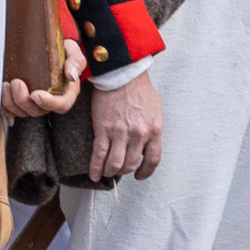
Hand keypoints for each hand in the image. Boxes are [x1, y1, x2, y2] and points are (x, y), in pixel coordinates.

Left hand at [2, 37, 83, 120]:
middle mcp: (50, 101)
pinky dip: (3, 105)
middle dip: (23, 100)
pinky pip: (10, 111)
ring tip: (6, 84)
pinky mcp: (20, 102)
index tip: (36, 95)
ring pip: (21, 112)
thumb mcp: (73, 52)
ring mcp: (34, 103)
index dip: (48, 104)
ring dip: (11, 102)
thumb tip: (71, 75)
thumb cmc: (62, 51)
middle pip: (37, 111)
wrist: (47, 47)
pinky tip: (0, 91)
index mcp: (66, 93)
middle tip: (16, 82)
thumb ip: (75, 62)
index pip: (61, 105)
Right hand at [86, 67, 162, 181]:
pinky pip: (99, 155)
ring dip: (110, 171)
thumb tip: (146, 143)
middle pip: (131, 164)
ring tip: (107, 171)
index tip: (139, 175)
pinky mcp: (103, 129)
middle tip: (118, 170)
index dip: (145, 172)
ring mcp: (120, 133)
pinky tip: (94, 175)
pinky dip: (95, 168)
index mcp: (154, 130)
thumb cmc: (138, 89)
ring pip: (115, 164)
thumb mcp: (155, 111)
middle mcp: (138, 135)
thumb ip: (152, 129)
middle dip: (124, 171)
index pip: (152, 160)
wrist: (122, 74)